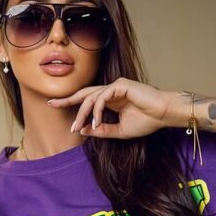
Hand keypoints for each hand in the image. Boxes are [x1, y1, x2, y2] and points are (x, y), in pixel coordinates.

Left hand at [48, 79, 186, 139]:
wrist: (163, 115)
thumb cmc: (147, 121)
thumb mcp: (120, 131)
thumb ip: (102, 130)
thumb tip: (83, 130)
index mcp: (110, 100)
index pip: (87, 100)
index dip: (72, 103)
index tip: (56, 106)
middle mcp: (111, 91)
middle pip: (84, 94)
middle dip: (67, 99)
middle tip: (52, 104)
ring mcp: (115, 86)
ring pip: (91, 98)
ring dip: (82, 114)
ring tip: (77, 127)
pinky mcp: (120, 85)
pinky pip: (102, 97)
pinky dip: (96, 110)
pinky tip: (96, 122)